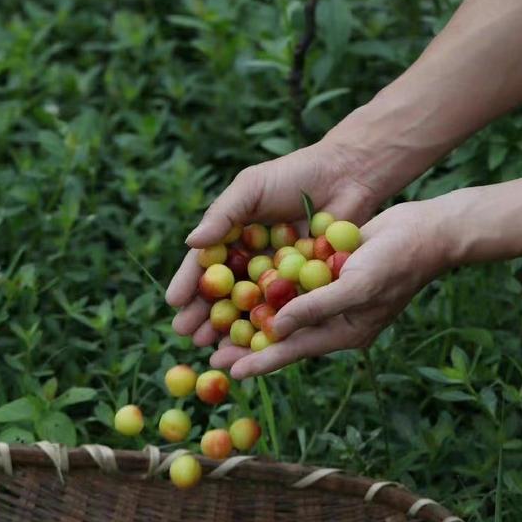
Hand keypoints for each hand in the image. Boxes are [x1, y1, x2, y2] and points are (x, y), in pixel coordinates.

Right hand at [165, 139, 379, 346]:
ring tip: (212, 346)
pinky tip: (254, 344)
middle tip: (188, 334)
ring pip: (247, 308)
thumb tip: (191, 243)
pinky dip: (268, 328)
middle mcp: (250, 261)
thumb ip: (222, 215)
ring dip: (229, 329)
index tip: (174, 303)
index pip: (204, 265)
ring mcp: (275, 277)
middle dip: (202, 315)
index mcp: (232, 237)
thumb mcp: (250, 188)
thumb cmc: (294, 174)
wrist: (346, 175)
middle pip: (221, 293)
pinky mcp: (303, 288)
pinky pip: (282, 311)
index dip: (189, 284)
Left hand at [210, 200, 448, 378]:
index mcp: (342, 332)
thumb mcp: (356, 286)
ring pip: (282, 313)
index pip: (293, 351)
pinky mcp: (326, 274)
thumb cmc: (397, 262)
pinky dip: (268, 290)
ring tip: (216, 326)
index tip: (229, 371)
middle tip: (209, 354)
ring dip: (251, 318)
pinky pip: (292, 287)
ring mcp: (329, 297)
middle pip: (281, 337)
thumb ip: (316, 308)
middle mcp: (333, 320)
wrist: (427, 230)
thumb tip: (277, 328)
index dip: (260, 361)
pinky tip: (242, 287)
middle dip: (246, 344)